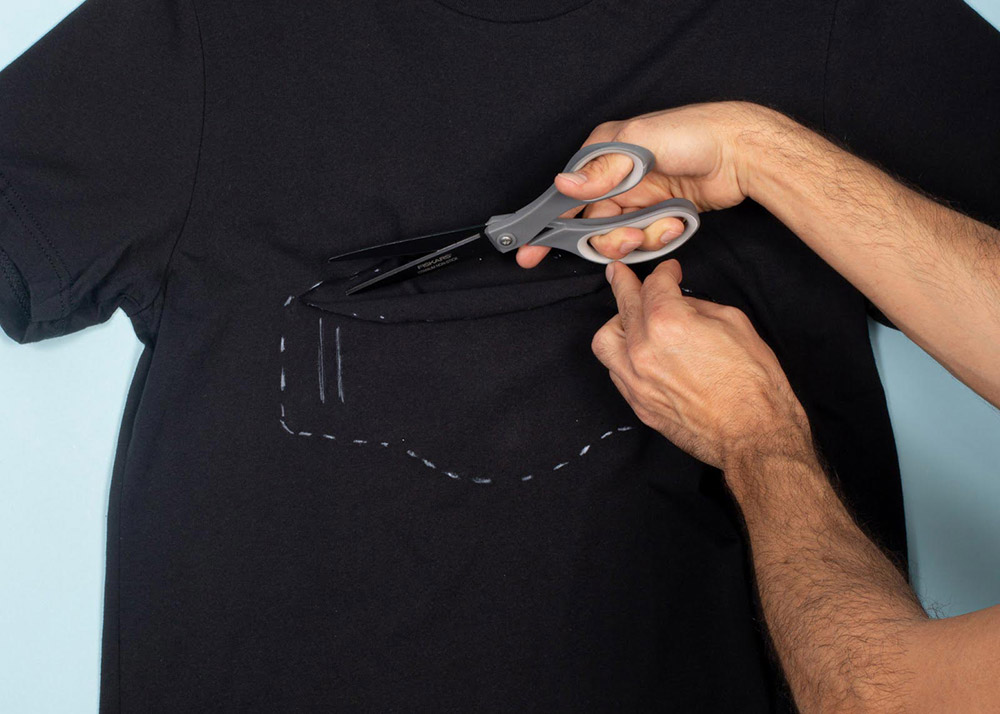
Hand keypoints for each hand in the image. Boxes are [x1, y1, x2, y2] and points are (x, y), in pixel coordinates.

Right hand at [517, 101, 775, 267]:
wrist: (742, 151)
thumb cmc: (693, 134)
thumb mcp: (641, 144)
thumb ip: (602, 169)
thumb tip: (564, 185)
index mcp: (604, 154)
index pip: (564, 195)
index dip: (546, 226)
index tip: (528, 252)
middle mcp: (616, 179)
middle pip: (591, 227)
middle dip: (608, 239)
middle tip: (628, 238)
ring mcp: (638, 199)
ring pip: (619, 238)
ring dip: (640, 238)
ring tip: (665, 223)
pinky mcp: (659, 214)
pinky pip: (646, 239)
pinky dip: (661, 236)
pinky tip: (678, 219)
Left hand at [591, 259, 811, 470]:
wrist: (754, 435)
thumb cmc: (753, 384)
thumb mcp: (734, 324)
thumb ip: (697, 307)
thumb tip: (680, 303)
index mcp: (667, 323)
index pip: (655, 285)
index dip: (664, 272)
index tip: (670, 270)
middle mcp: (643, 350)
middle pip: (624, 305)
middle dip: (624, 283)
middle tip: (621, 272)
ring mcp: (636, 380)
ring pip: (606, 340)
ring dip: (616, 322)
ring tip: (628, 318)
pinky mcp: (638, 404)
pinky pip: (616, 371)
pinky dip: (622, 354)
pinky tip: (635, 350)